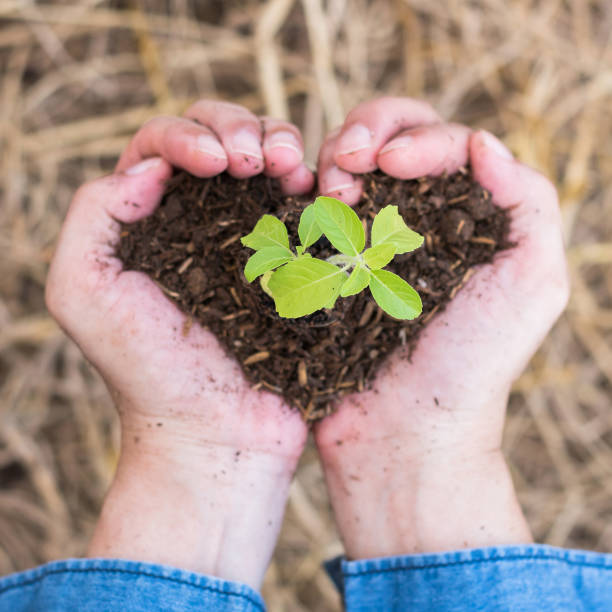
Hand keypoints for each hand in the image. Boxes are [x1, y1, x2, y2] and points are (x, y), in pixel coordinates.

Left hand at [46, 101, 311, 587]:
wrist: (219, 435)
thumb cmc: (148, 372)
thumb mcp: (83, 292)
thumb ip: (92, 215)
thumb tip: (150, 168)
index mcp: (148, 224)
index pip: (161, 148)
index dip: (188, 137)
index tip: (216, 164)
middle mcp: (200, 225)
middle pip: (218, 139)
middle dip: (238, 130)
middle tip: (255, 160)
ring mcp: (252, 242)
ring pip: (265, 162)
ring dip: (279, 144)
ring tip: (289, 168)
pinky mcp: (296, 264)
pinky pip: (304, 205)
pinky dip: (312, 182)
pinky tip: (314, 189)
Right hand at [313, 97, 568, 558]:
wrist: (401, 433)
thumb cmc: (472, 366)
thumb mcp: (532, 284)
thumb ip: (528, 202)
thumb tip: (482, 141)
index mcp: (468, 216)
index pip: (445, 143)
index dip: (417, 138)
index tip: (388, 163)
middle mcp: (415, 220)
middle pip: (391, 136)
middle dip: (366, 132)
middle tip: (347, 163)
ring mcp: (364, 239)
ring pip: (346, 161)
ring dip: (333, 156)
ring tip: (329, 188)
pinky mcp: (323, 263)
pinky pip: (310, 207)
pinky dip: (304, 191)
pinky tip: (303, 201)